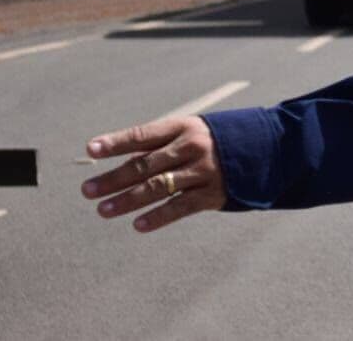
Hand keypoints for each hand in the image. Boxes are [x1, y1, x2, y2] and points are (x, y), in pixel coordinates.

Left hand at [81, 116, 226, 232]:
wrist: (265, 149)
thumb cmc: (214, 141)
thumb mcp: (191, 133)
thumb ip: (160, 148)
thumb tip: (123, 166)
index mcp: (183, 127)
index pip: (143, 135)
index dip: (116, 143)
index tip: (91, 149)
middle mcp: (191, 148)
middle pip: (145, 165)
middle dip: (113, 178)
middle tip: (87, 190)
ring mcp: (203, 171)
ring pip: (158, 188)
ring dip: (127, 200)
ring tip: (103, 210)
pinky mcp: (213, 193)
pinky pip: (180, 207)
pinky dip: (158, 217)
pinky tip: (138, 225)